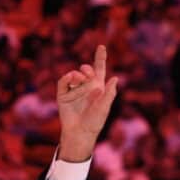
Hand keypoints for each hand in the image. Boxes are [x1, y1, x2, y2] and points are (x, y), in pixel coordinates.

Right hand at [57, 45, 118, 162]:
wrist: (80, 132)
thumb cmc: (95, 122)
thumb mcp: (104, 107)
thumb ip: (110, 93)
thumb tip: (115, 78)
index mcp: (97, 88)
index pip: (99, 70)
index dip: (100, 58)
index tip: (102, 46)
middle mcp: (85, 87)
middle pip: (85, 70)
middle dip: (87, 69)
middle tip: (88, 73)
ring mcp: (74, 90)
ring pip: (74, 75)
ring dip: (77, 75)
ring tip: (79, 79)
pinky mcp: (63, 95)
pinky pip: (63, 82)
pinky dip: (66, 78)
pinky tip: (70, 78)